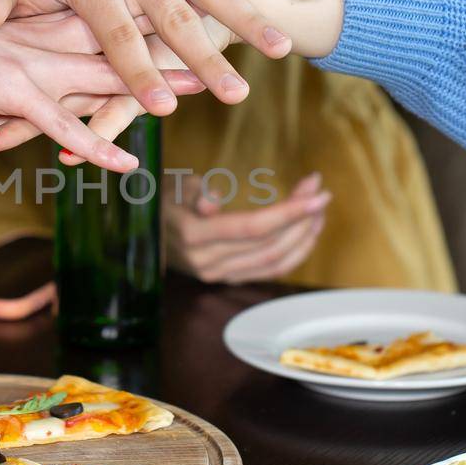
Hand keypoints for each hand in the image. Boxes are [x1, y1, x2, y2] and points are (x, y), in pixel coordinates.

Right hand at [0, 13, 202, 171]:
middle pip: (124, 40)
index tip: (198, 17)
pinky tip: (126, 162)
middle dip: (177, 46)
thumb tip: (41, 83)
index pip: (108, 20)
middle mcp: (43, 38)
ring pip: (107, 75)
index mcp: (39, 23)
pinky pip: (61, 122)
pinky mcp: (8, 90)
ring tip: (206, 94)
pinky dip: (95, 144)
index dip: (155, 20)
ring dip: (156, 87)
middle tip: (226, 46)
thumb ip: (19, 64)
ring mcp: (29, 62)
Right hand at [167, 174, 330, 283]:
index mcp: (192, 234)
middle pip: (269, 243)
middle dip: (302, 217)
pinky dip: (295, 253)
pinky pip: (269, 271)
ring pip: (274, 260)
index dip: (288, 211)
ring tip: (318, 209)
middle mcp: (206, 261)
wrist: (146, 230)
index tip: (317, 193)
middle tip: (319, 191)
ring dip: (304, 235)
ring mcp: (217, 274)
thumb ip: (195, 192)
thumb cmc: (164, 198)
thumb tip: (211, 203)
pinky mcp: (227, 279)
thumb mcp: (174, 185)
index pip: (251, 227)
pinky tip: (307, 232)